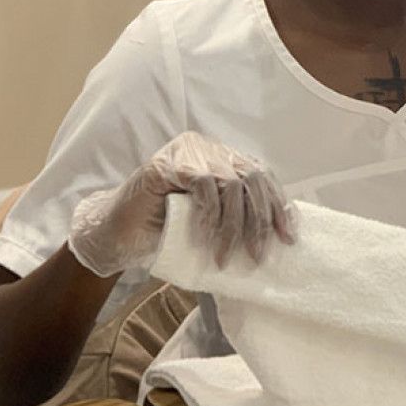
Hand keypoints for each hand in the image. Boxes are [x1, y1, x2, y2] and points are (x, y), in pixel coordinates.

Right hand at [67, 132, 295, 277]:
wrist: (118, 235)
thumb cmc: (165, 231)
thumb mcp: (213, 222)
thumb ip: (240, 215)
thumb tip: (282, 236)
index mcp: (223, 158)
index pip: (261, 176)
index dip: (278, 206)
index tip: (287, 238)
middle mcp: (208, 148)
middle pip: (250, 177)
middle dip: (259, 220)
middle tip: (257, 256)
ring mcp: (186, 150)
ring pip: (230, 182)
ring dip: (232, 226)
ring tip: (226, 257)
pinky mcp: (165, 162)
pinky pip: (202, 183)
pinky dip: (209, 215)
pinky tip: (206, 239)